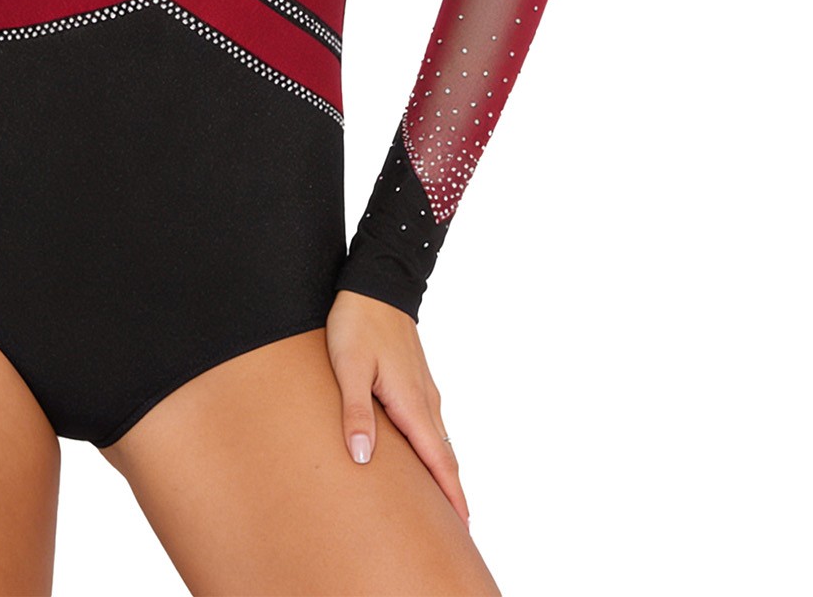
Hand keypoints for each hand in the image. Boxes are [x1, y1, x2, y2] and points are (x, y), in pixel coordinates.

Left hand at [325, 289, 468, 529]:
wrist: (376, 283)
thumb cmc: (359, 323)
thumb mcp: (349, 368)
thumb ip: (356, 412)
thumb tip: (362, 458)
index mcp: (412, 403)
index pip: (439, 462)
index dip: (451, 497)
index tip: (463, 529)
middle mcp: (426, 401)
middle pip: (446, 458)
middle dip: (452, 494)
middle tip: (456, 530)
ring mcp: (424, 390)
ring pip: (440, 441)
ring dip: (444, 473)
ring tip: (442, 504)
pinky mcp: (416, 380)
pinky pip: (431, 424)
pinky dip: (435, 450)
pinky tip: (424, 457)